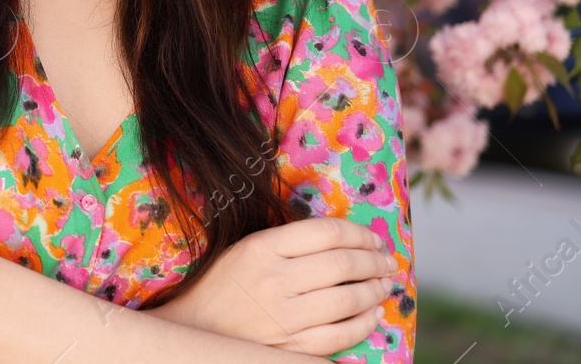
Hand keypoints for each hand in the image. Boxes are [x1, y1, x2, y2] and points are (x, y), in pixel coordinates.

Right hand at [150, 216, 398, 354]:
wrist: (193, 333)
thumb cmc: (218, 287)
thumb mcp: (243, 251)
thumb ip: (285, 243)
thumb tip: (341, 240)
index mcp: (260, 248)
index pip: (326, 232)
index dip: (359, 233)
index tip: (372, 238)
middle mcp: (274, 280)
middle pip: (343, 264)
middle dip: (374, 261)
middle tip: (388, 261)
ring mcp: (284, 317)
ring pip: (348, 299)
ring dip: (375, 290)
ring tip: (384, 285)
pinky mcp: (292, 347)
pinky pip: (342, 334)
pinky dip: (365, 323)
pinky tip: (372, 314)